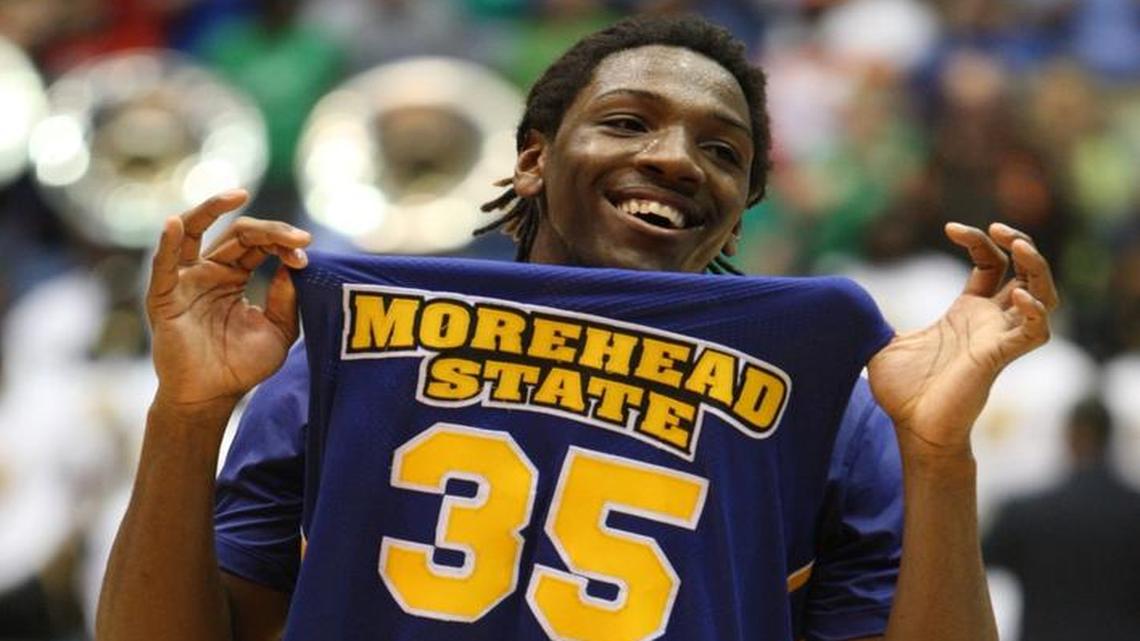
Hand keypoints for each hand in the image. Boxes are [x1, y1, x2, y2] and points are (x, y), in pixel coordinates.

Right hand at [146, 190, 310, 406]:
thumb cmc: (242, 366)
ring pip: (192, 232)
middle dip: (270, 230)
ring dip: (211, 209)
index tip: (307, 254)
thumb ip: (287, 299)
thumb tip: (295, 264)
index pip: (259, 245)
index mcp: (235, 276)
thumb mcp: (278, 331)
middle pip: (236, 234)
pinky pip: (163, 264)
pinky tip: (174, 223)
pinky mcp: (165, 297)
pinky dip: (166, 241)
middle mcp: (209, 271)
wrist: (211, 397)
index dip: (283, 243)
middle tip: (299, 237)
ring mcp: (186, 281)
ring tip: (237, 194)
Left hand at [867, 222, 1057, 456]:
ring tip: (1020, 247)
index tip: (950, 226)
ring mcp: (998, 338)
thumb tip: (843, 301)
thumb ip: (873, 319)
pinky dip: (1034, 311)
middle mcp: (989, 321)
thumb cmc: (903, 392)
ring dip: (1037, 268)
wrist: (911, 429)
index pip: (991, 263)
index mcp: (966, 312)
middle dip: (1022, 243)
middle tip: (999, 226)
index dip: (979, 240)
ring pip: (1043, 295)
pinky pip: (1035, 332)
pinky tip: (1017, 297)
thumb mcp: (883, 343)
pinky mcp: (1000, 358)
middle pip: (1027, 272)